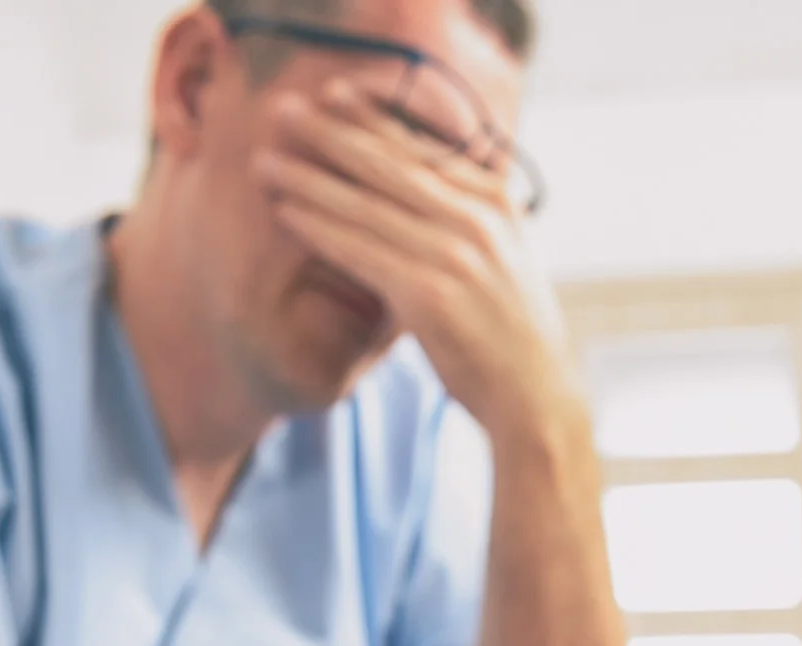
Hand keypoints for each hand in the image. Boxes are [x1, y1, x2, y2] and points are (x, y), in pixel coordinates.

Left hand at [254, 79, 579, 443]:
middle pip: (389, 162)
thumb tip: (424, 189)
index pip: (425, 144)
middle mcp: (478, 217)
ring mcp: (454, 253)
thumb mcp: (504, 255)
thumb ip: (468, 216)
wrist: (535, 394)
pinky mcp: (429, 294)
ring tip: (266, 162)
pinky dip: (318, 228)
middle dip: (330, 133)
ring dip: (308, 179)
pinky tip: (285, 212)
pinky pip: (359, 250)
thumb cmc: (510, 331)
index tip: (334, 95)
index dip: (374, 116)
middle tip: (284, 111)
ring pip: (365, 204)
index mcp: (496, 200)